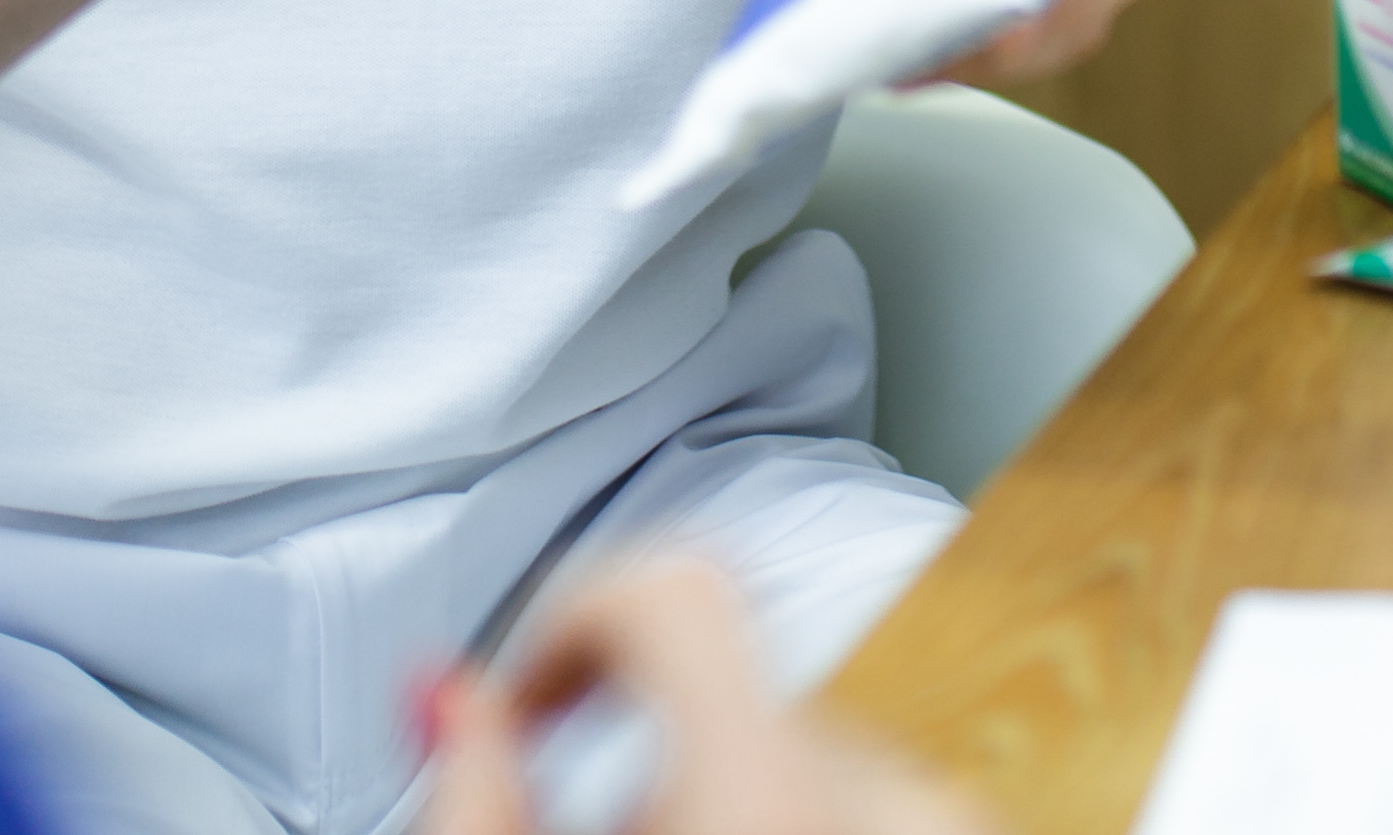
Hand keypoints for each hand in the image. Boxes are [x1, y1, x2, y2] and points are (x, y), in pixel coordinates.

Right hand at [421, 561, 981, 834]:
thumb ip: (477, 794)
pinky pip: (874, 788)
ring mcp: (949, 814)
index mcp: (770, 785)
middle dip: (641, 747)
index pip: (670, 581)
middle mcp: (891, 784)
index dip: (572, 616)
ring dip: (730, 795)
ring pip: (801, 741)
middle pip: (726, 677)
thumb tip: (444, 692)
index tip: (533, 699)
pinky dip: (807, 818)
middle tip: (594, 831)